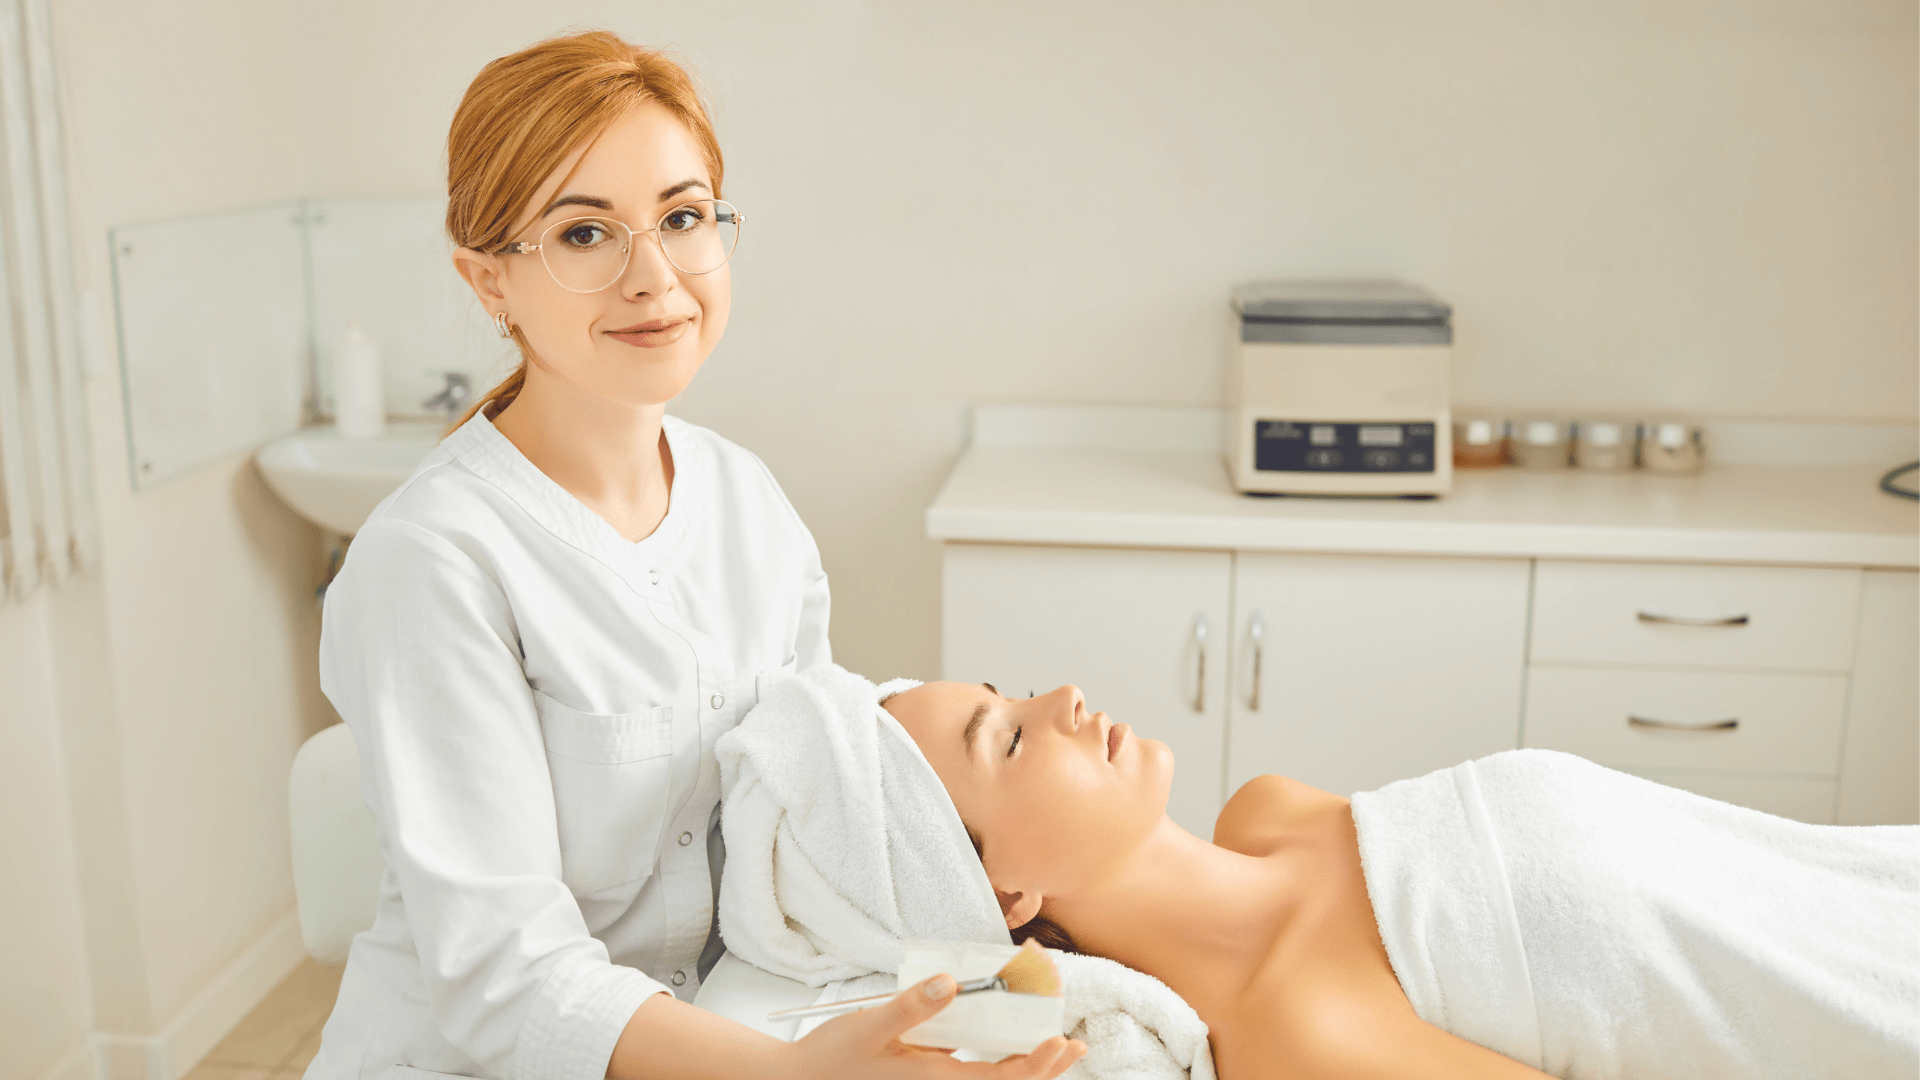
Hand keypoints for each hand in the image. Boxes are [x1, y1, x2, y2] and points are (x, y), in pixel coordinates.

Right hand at [781, 973, 1086, 1079]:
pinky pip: (967, 1068)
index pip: (1000, 1078)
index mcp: (934, 1079)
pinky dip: (991, 1053)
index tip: (1061, 1041)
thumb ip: (910, 1007)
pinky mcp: (921, 1074)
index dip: (1036, 1064)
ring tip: (1049, 1042)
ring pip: (988, 1076)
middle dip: (1042, 1066)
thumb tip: (950, 982)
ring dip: (1021, 1061)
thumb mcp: (869, 1027)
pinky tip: (997, 1035)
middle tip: (1072, 1044)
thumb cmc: (830, 1059)